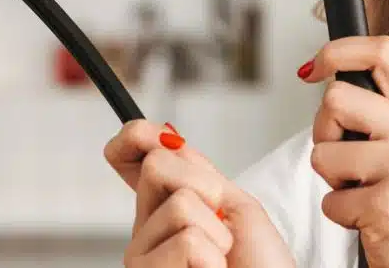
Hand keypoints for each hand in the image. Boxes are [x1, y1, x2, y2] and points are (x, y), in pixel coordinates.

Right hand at [104, 120, 295, 267]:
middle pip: (156, 166)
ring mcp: (142, 255)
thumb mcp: (234, 202)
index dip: (133, 137)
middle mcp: (145, 229)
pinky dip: (213, 255)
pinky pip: (186, 240)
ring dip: (216, 230)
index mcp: (164, 206)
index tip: (146, 135)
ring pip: (180, 205)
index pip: (129, 159)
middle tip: (222, 223)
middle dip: (206, 186)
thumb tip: (161, 134)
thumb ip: (196, 171)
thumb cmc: (259, 262)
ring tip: (219, 258)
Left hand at [300, 35, 388, 267]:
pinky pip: (330, 199)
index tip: (313, 68)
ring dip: (331, 180)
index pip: (382, 51)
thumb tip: (326, 78)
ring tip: (364, 192)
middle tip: (346, 160)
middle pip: (336, 98)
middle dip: (324, 133)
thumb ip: (379, 111)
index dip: (338, 50)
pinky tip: (369, 218)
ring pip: (323, 151)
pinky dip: (340, 214)